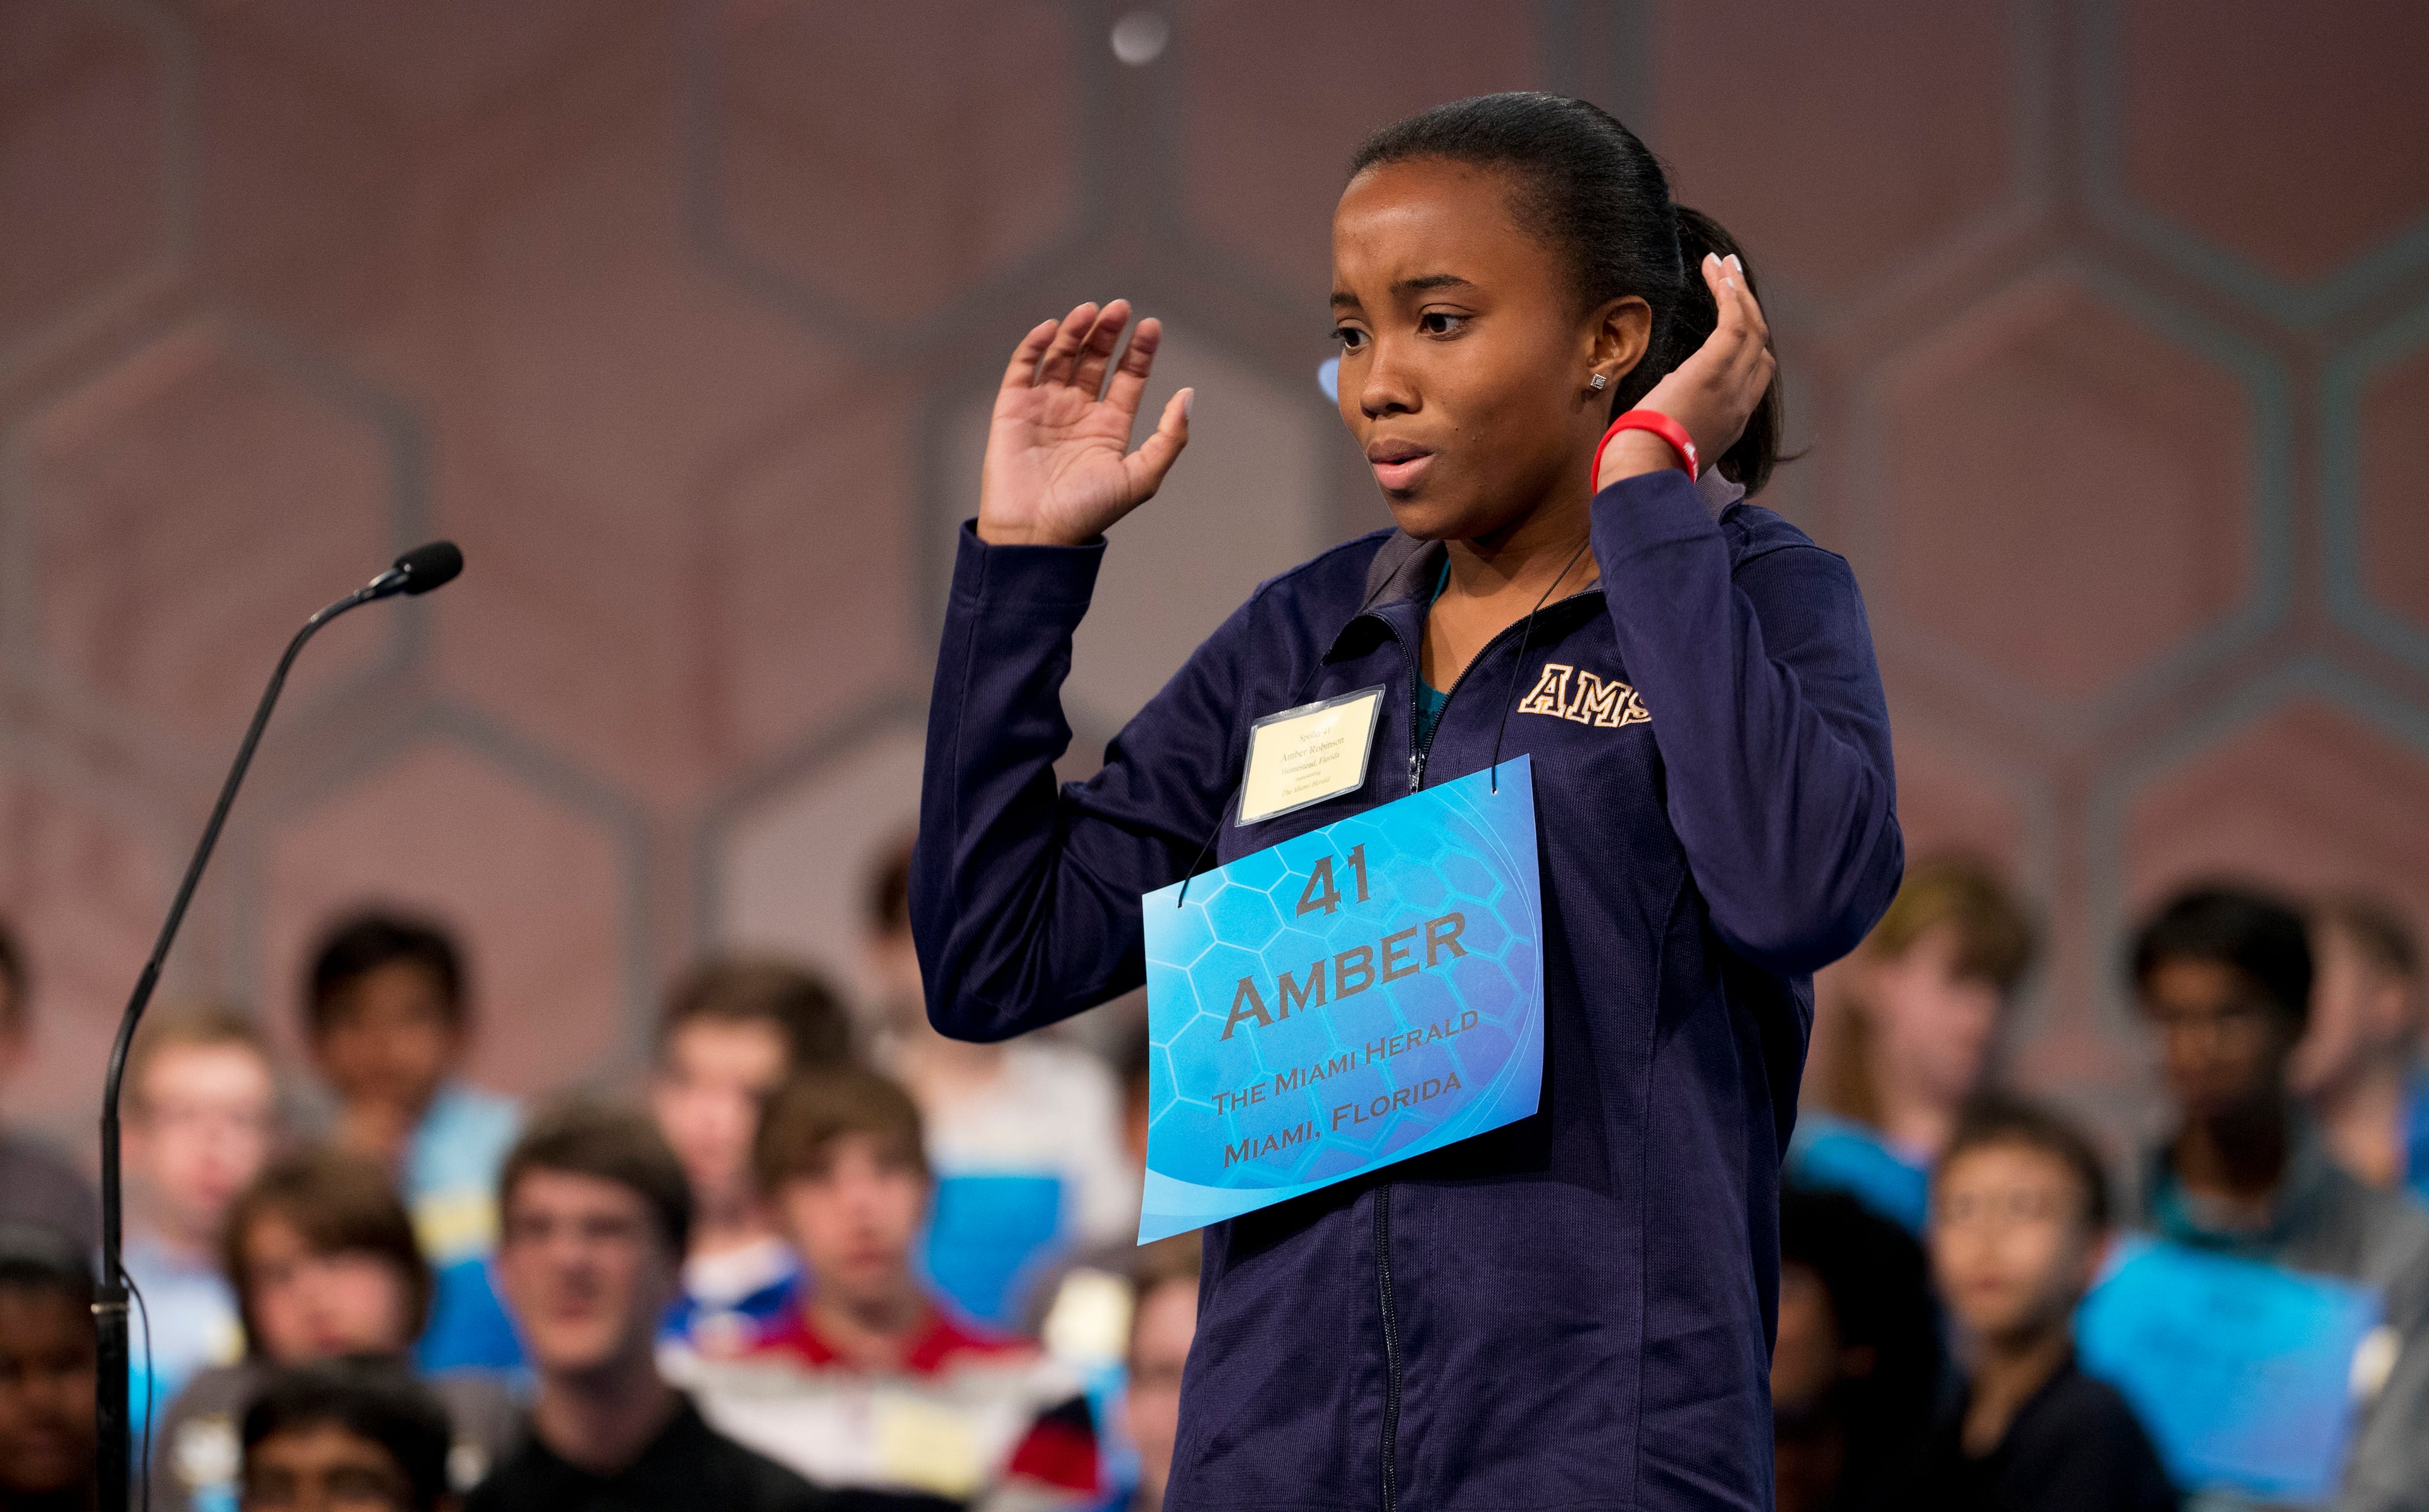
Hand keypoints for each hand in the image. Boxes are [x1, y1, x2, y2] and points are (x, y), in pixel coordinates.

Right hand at [978, 299, 1192, 546]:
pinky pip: (1024, 367)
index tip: (1151, 325)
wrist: (1036, 533)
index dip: (1140, 350)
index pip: (1129, 377)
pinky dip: (1036, 344)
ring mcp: (1045, 407)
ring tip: (1091, 311)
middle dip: (1109, 332)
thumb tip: (1189, 394)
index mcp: (1110, 426)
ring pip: (1062, 356)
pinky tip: (1054, 328)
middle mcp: (1078, 412)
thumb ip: (1170, 438)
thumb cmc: (1089, 512)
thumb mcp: (1142, 477)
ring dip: (1076, 330)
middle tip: (1121, 308)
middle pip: (1096, 359)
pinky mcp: (1013, 408)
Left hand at [1596, 253, 1773, 490]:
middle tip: (1732, 277)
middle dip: (1747, 307)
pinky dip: (1730, 296)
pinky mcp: (1714, 369)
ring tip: (1723, 264)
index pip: (1757, 372)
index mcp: (1734, 419)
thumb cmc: (1648, 461)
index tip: (1735, 316)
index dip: (1751, 341)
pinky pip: (1734, 323)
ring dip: (1737, 291)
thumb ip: (1683, 415)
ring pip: (1750, 326)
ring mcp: (1732, 384)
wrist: (1647, 471)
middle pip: (1759, 343)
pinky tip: (1721, 275)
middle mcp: (1742, 401)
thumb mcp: (1676, 439)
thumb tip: (1670, 397)